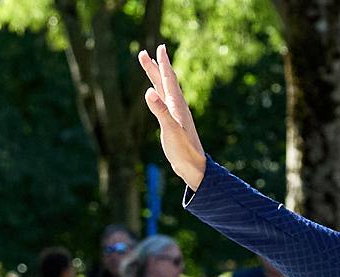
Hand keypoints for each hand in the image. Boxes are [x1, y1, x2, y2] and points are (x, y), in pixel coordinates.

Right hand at [138, 45, 206, 190]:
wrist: (194, 166)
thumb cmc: (183, 150)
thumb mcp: (170, 130)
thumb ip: (160, 111)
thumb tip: (149, 92)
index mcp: (177, 105)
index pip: (168, 80)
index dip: (163, 64)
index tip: (160, 48)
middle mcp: (177, 106)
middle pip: (165, 81)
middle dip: (156, 66)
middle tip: (146, 53)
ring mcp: (175, 114)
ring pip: (164, 90)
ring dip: (156, 77)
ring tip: (148, 66)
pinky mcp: (173, 122)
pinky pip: (164, 101)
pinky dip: (159, 92)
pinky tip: (156, 93)